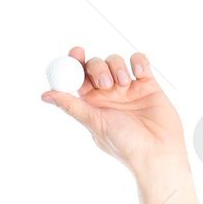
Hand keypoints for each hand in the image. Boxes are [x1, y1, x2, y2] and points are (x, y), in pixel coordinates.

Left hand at [41, 47, 185, 173]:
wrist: (157, 151)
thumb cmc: (125, 143)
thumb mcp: (94, 122)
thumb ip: (71, 106)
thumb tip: (45, 95)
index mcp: (91, 103)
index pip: (77, 77)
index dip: (73, 63)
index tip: (75, 52)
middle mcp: (107, 94)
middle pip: (95, 66)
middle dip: (98, 68)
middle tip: (106, 84)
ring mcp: (128, 88)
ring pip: (116, 61)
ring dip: (118, 67)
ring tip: (125, 84)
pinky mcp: (148, 84)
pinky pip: (140, 62)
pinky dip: (138, 61)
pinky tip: (140, 73)